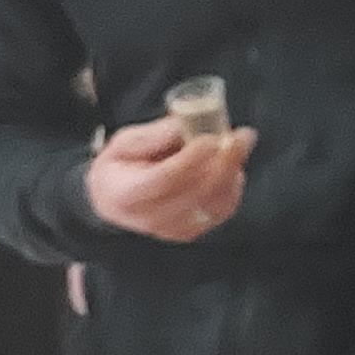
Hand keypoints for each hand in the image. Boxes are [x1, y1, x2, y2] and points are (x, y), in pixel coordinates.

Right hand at [87, 118, 257, 243]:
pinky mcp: (189, 232)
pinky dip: (233, 188)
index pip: (164, 180)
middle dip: (224, 161)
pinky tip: (234, 167)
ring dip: (232, 172)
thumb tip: (184, 123)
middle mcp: (150, 218)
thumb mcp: (123, 143)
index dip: (191, 160)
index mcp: (128, 194)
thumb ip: (153, 135)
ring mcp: (172, 229)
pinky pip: (220, 212)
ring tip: (239, 145)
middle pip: (195, 192)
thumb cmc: (118, 169)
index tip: (210, 139)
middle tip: (242, 136)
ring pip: (213, 203)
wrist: (112, 201)